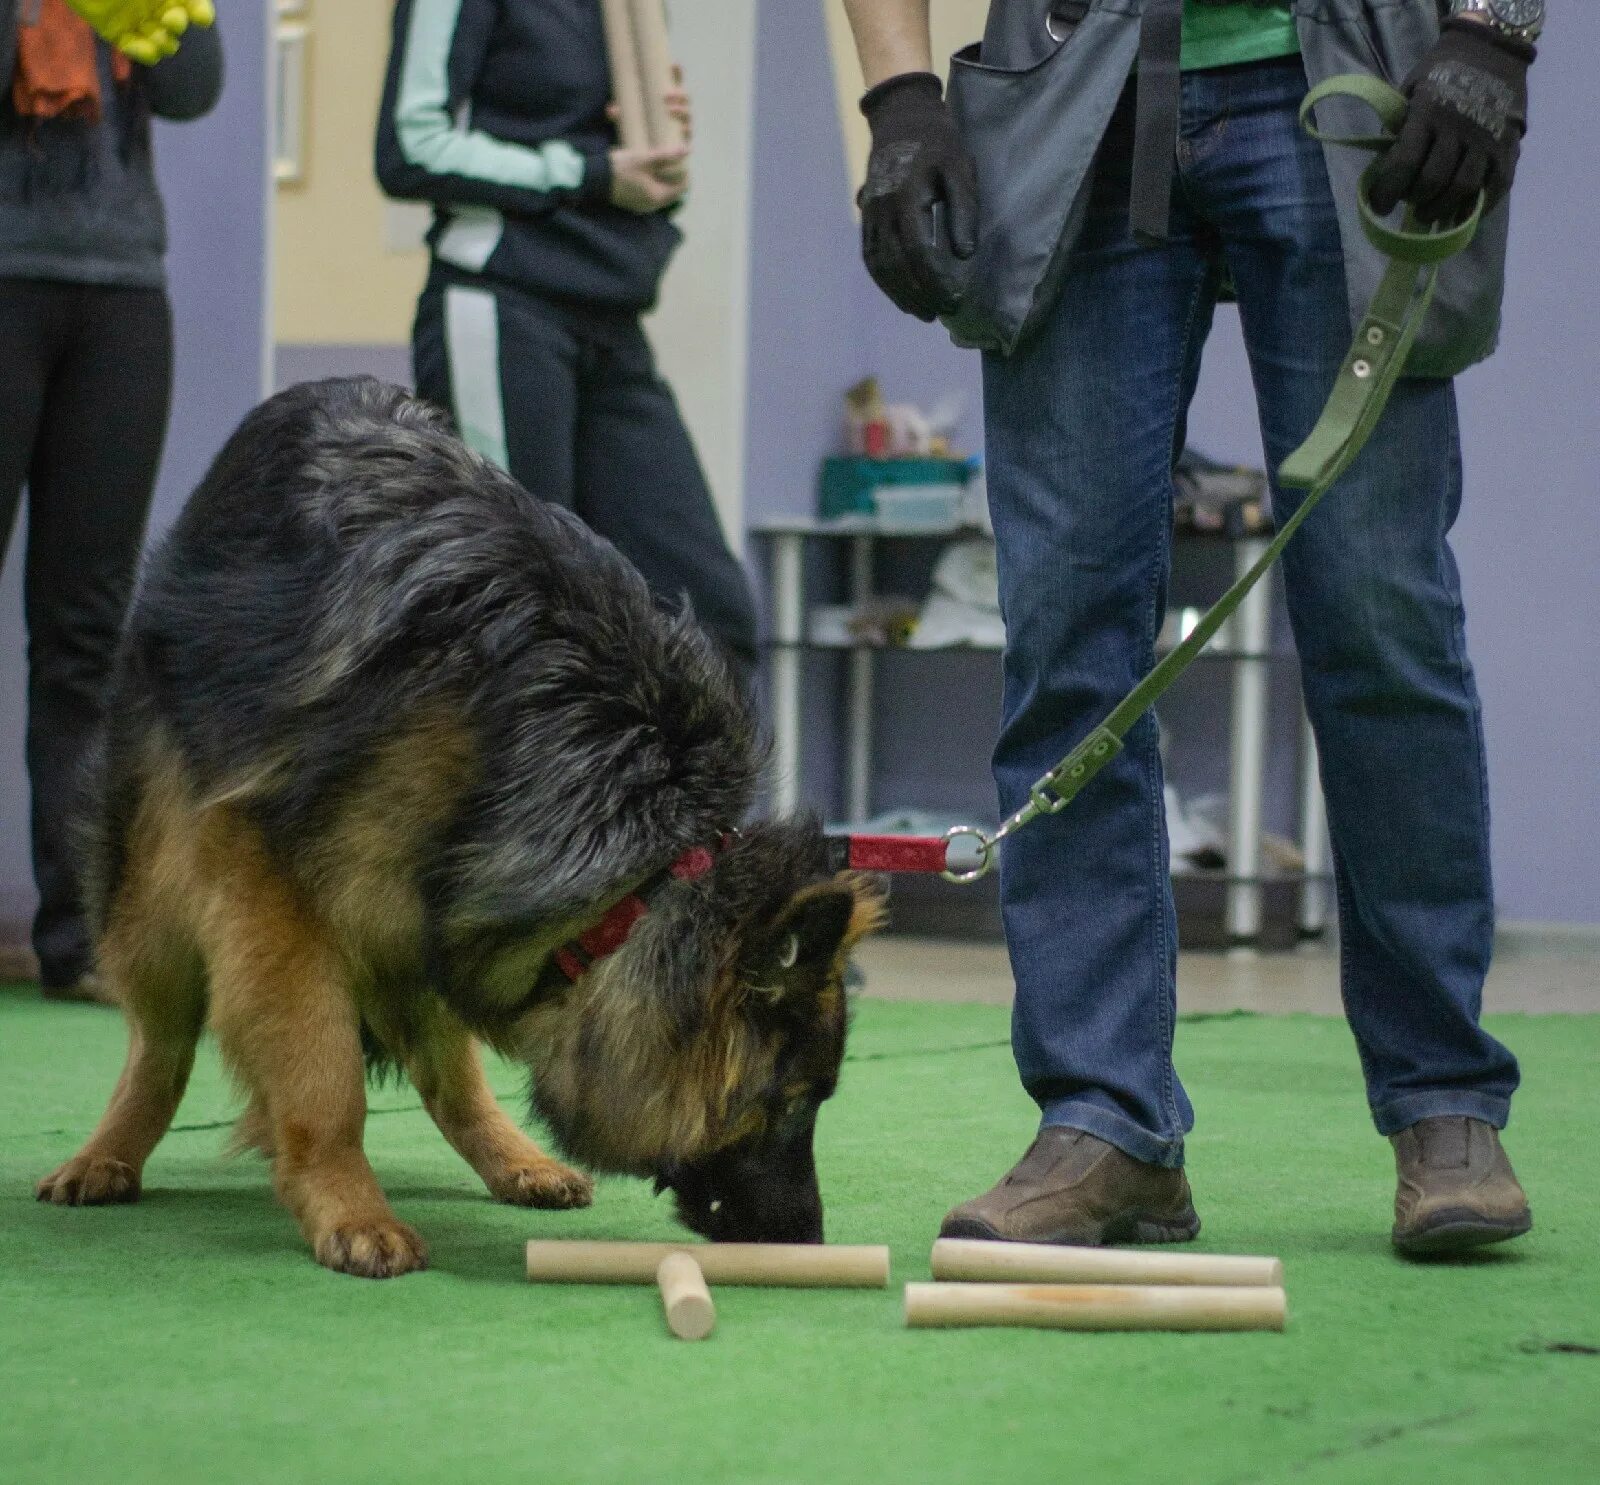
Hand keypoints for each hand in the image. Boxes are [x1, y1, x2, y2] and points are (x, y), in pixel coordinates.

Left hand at [65, 0, 214, 64]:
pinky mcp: (115, 33)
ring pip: (162, 44)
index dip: (200, 12)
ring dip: (164, 44)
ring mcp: (134, 20)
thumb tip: (195, 10)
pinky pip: (136, 51)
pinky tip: (139, 45)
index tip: (200, 17)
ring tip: (157, 36)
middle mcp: (151, 5)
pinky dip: (142, 53)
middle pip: (177, 26)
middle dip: (177, 25)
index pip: (192, 5)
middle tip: (170, 20)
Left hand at [606, 72, 692, 159]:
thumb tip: (610, 110)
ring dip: (682, 111)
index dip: (677, 74)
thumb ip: (621, 113)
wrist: (649, 149)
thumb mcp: (630, 116)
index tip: (673, 65)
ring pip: (687, 115)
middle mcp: (680, 110)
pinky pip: (688, 135)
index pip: (675, 84)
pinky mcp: (683, 141)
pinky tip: (683, 129)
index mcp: (670, 100)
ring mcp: (683, 125)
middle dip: (678, 95)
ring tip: (671, 110)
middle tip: (665, 96)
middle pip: (685, 98)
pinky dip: (686, 132)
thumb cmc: (641, 126)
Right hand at [610, 145, 689, 213]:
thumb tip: (687, 150)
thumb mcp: (645, 159)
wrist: (594, 179)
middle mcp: (652, 206)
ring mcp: (642, 207)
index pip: (682, 189)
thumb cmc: (620, 168)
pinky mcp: (634, 204)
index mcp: (658, 198)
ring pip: (661, 194)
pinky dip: (654, 185)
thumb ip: (667, 156)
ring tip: (662, 164)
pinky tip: (649, 172)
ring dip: (664, 181)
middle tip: (673, 160)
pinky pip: (651, 195)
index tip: (681, 159)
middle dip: (675, 177)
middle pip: (672, 192)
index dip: (685, 173)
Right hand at [857, 72, 977, 322]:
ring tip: (920, 312)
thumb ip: (964, 210)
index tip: (955, 300)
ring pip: (878, 266)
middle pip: (895, 266)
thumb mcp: (961, 168)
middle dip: (918, 295)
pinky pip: (870, 255)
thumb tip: (964, 254)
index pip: (918, 252)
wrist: (901, 116)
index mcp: (906, 198)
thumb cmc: (938, 142)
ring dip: (898, 294)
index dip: (935, 282)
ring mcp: (870, 214)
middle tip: (940, 314)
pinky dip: (884, 280)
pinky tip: (900, 293)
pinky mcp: (866, 216)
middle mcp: (882, 210)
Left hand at [1368, 18, 1533, 226]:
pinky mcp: (1509, 145)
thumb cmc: (1441, 72)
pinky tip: (1463, 214)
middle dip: (1416, 201)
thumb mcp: (1411, 91)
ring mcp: (1487, 138)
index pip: (1403, 163)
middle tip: (1410, 204)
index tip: (1378, 206)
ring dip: (1442, 209)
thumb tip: (1383, 170)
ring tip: (1430, 213)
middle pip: (1433, 181)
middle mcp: (1459, 128)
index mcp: (1428, 113)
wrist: (1491, 47)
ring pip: (1463, 189)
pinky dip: (1478, 207)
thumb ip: (1399, 128)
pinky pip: (1496, 186)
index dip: (1386, 192)